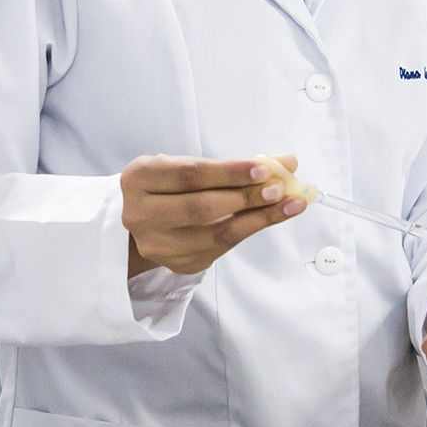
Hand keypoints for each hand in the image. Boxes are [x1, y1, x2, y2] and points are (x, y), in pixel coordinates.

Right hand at [121, 154, 307, 276]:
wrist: (147, 219)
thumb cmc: (172, 186)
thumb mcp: (190, 166)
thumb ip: (234, 165)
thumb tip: (287, 162)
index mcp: (139, 178)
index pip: (190, 174)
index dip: (229, 173)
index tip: (264, 169)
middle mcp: (140, 213)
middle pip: (200, 207)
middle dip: (245, 198)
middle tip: (279, 189)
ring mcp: (157, 244)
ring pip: (214, 234)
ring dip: (257, 219)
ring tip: (287, 205)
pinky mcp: (177, 264)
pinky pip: (220, 249)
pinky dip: (248, 232)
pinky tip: (269, 219)